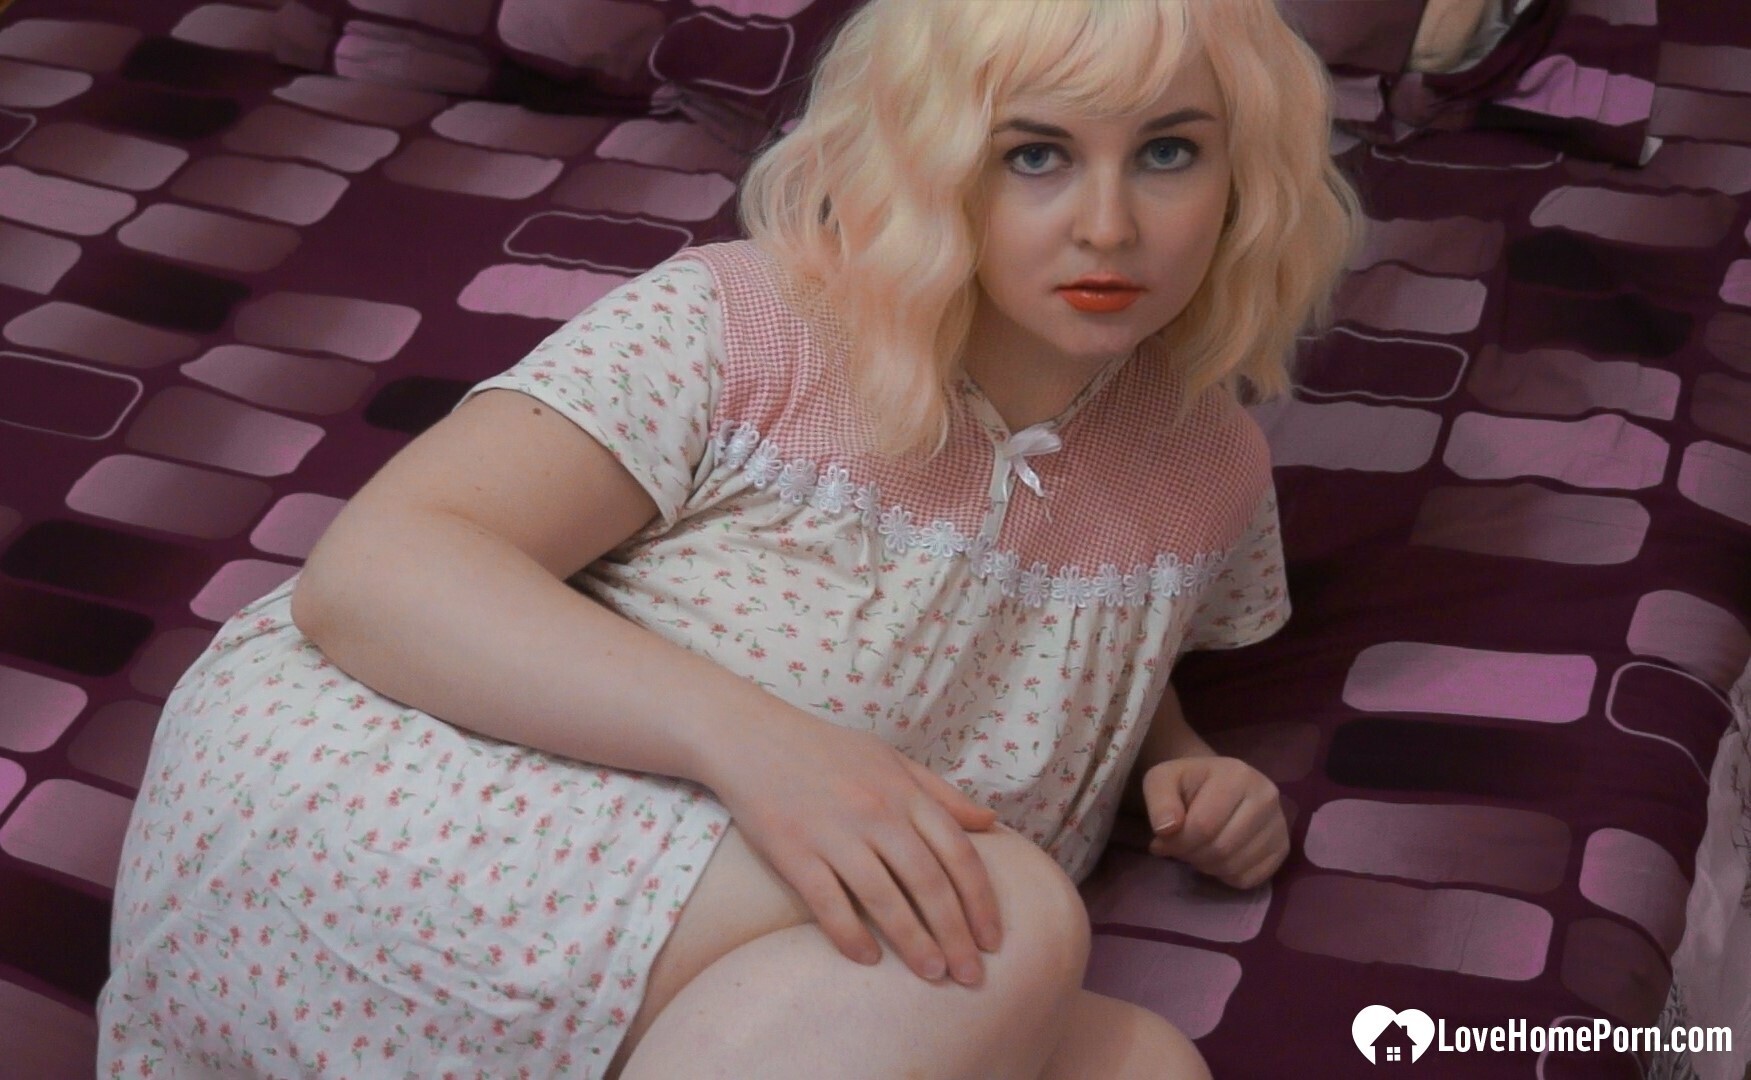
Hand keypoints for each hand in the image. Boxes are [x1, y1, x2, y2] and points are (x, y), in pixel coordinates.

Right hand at [703, 711, 1002, 985]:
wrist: (753, 739)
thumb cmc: (828, 751)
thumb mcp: (892, 760)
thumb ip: (941, 793)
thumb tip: (990, 824)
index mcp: (904, 792)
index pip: (958, 853)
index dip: (981, 901)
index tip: (993, 940)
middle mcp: (875, 813)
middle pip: (928, 883)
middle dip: (955, 934)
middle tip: (970, 976)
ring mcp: (833, 833)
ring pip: (884, 899)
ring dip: (913, 943)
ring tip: (933, 974)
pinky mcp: (793, 852)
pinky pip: (828, 902)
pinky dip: (850, 935)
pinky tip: (868, 959)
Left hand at [1142, 756, 1286, 888]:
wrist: (1214, 784)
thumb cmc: (1187, 784)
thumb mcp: (1162, 780)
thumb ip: (1159, 801)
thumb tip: (1166, 830)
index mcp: (1237, 774)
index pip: (1203, 826)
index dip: (1177, 842)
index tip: (1162, 841)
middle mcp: (1266, 796)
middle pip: (1221, 848)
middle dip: (1191, 855)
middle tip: (1180, 847)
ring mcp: (1280, 824)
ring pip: (1235, 866)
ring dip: (1207, 867)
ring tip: (1197, 849)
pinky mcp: (1282, 848)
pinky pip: (1250, 878)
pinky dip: (1226, 875)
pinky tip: (1218, 857)